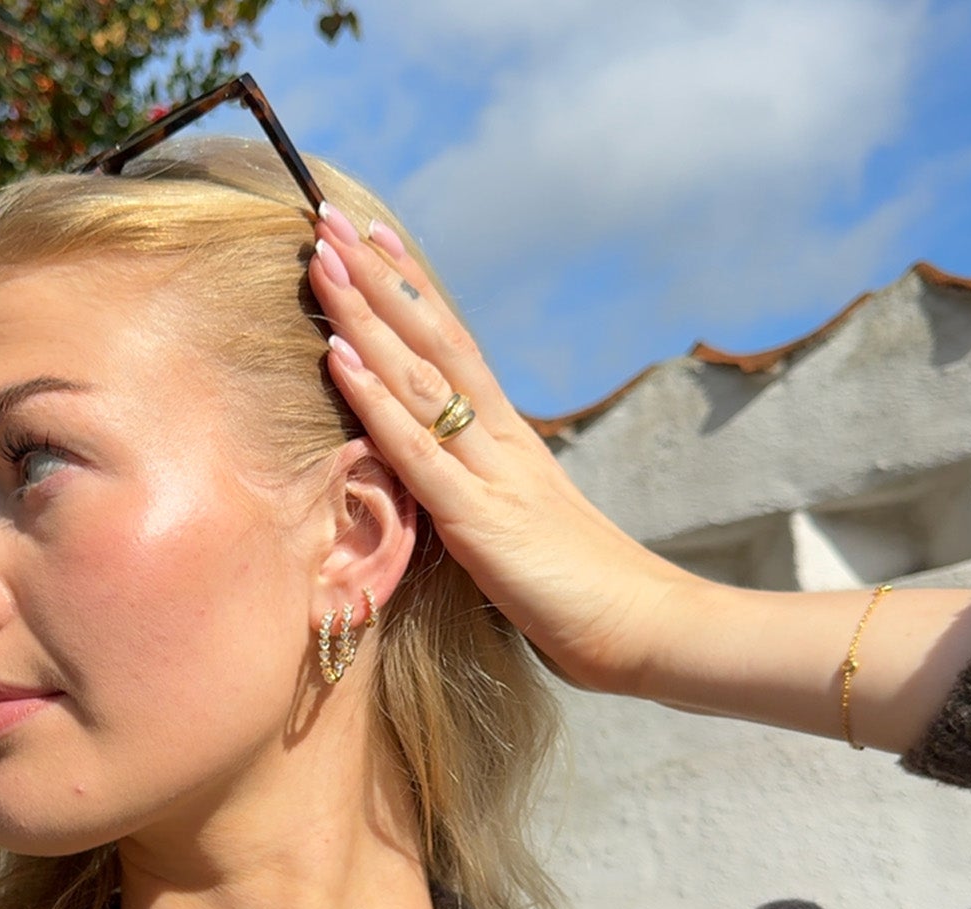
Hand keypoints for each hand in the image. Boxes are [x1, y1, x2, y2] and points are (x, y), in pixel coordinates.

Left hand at [308, 204, 702, 695]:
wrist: (647, 629)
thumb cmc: (585, 593)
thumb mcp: (523, 531)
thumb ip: (485, 497)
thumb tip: (449, 486)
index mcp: (510, 441)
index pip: (453, 346)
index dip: (411, 290)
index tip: (372, 238)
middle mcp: (500, 439)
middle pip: (432, 340)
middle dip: (377, 278)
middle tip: (331, 217)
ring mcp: (490, 473)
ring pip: (419, 378)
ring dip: (365, 317)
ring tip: (323, 259)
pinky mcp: (480, 520)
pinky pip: (417, 451)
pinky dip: (374, 400)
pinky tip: (336, 357)